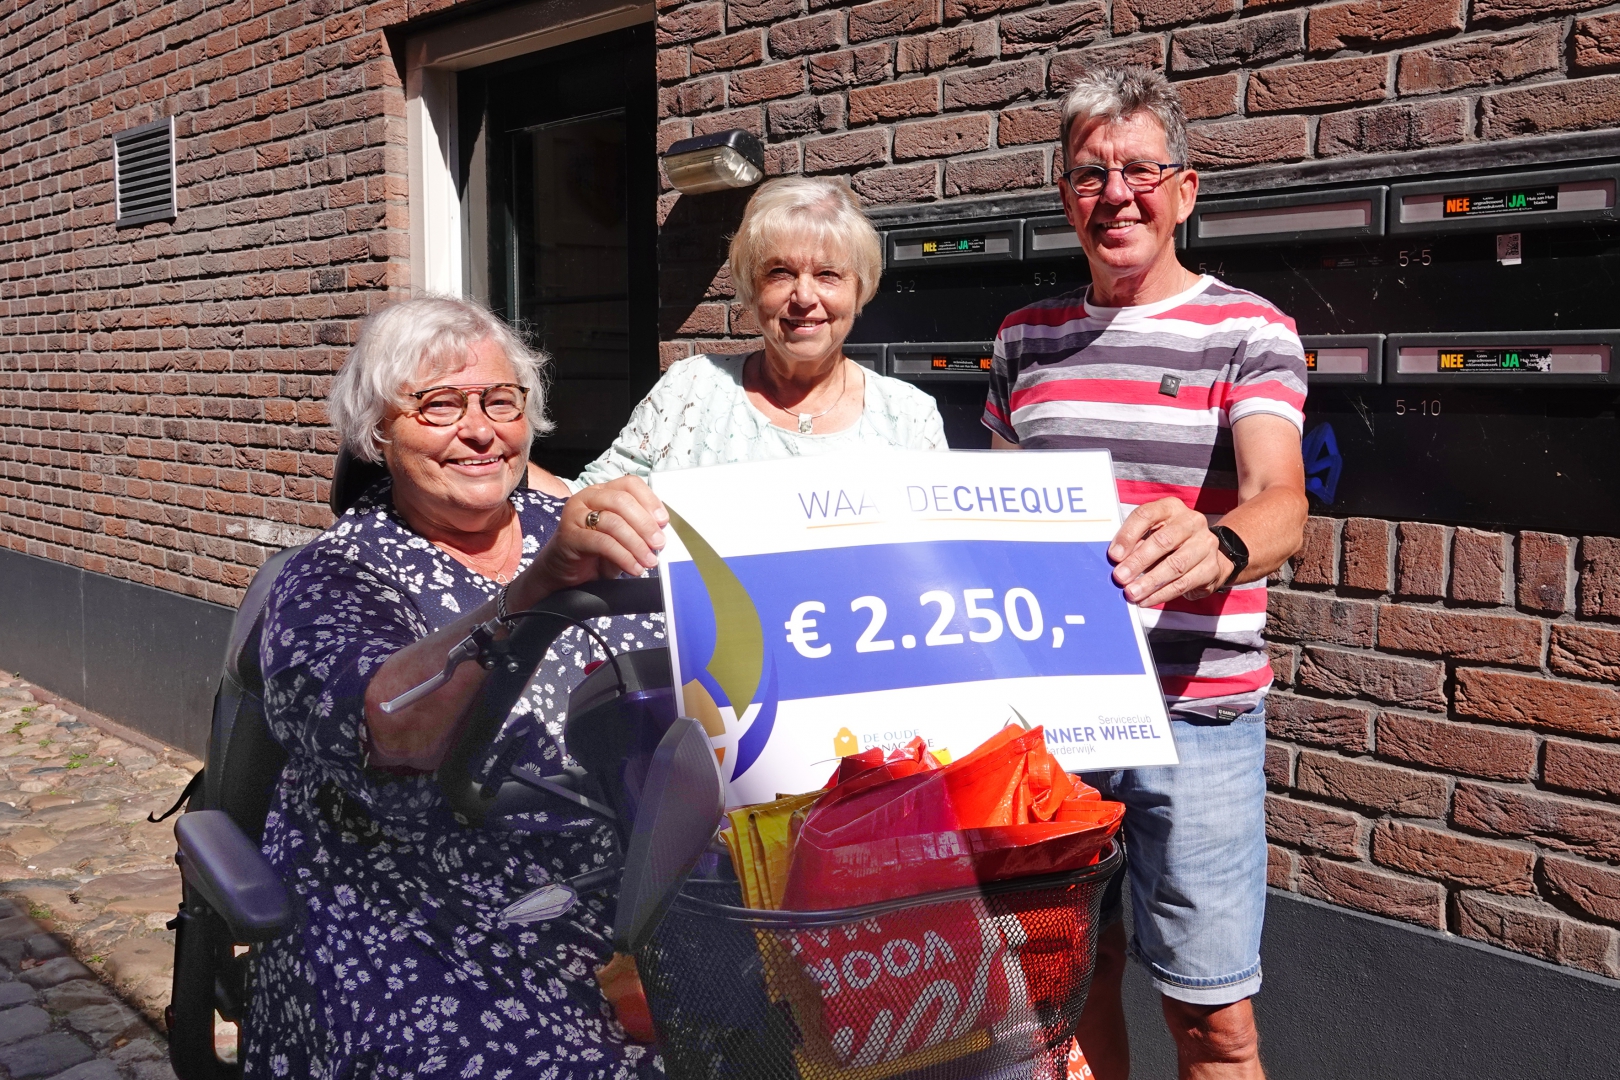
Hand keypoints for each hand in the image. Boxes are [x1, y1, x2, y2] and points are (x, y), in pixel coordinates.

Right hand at [515, 477, 667, 605]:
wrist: (565, 572)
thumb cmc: (596, 552)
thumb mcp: (623, 538)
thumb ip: (639, 530)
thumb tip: (661, 534)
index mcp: (603, 491)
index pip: (630, 484)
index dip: (649, 500)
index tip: (663, 521)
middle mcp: (587, 497)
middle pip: (622, 501)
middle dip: (645, 524)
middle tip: (659, 544)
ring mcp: (575, 514)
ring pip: (613, 522)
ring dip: (636, 544)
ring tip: (649, 561)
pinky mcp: (569, 535)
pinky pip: (602, 542)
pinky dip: (622, 556)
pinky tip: (633, 567)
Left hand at [1108, 498, 1231, 606]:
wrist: (1207, 555)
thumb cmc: (1170, 542)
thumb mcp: (1152, 534)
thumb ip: (1135, 542)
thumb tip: (1117, 559)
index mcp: (1171, 508)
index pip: (1147, 514)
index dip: (1128, 535)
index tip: (1114, 555)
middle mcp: (1192, 522)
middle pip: (1163, 541)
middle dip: (1138, 561)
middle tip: (1120, 577)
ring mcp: (1205, 544)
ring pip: (1175, 565)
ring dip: (1150, 582)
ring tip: (1132, 593)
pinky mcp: (1212, 567)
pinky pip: (1184, 583)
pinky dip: (1162, 594)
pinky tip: (1147, 600)